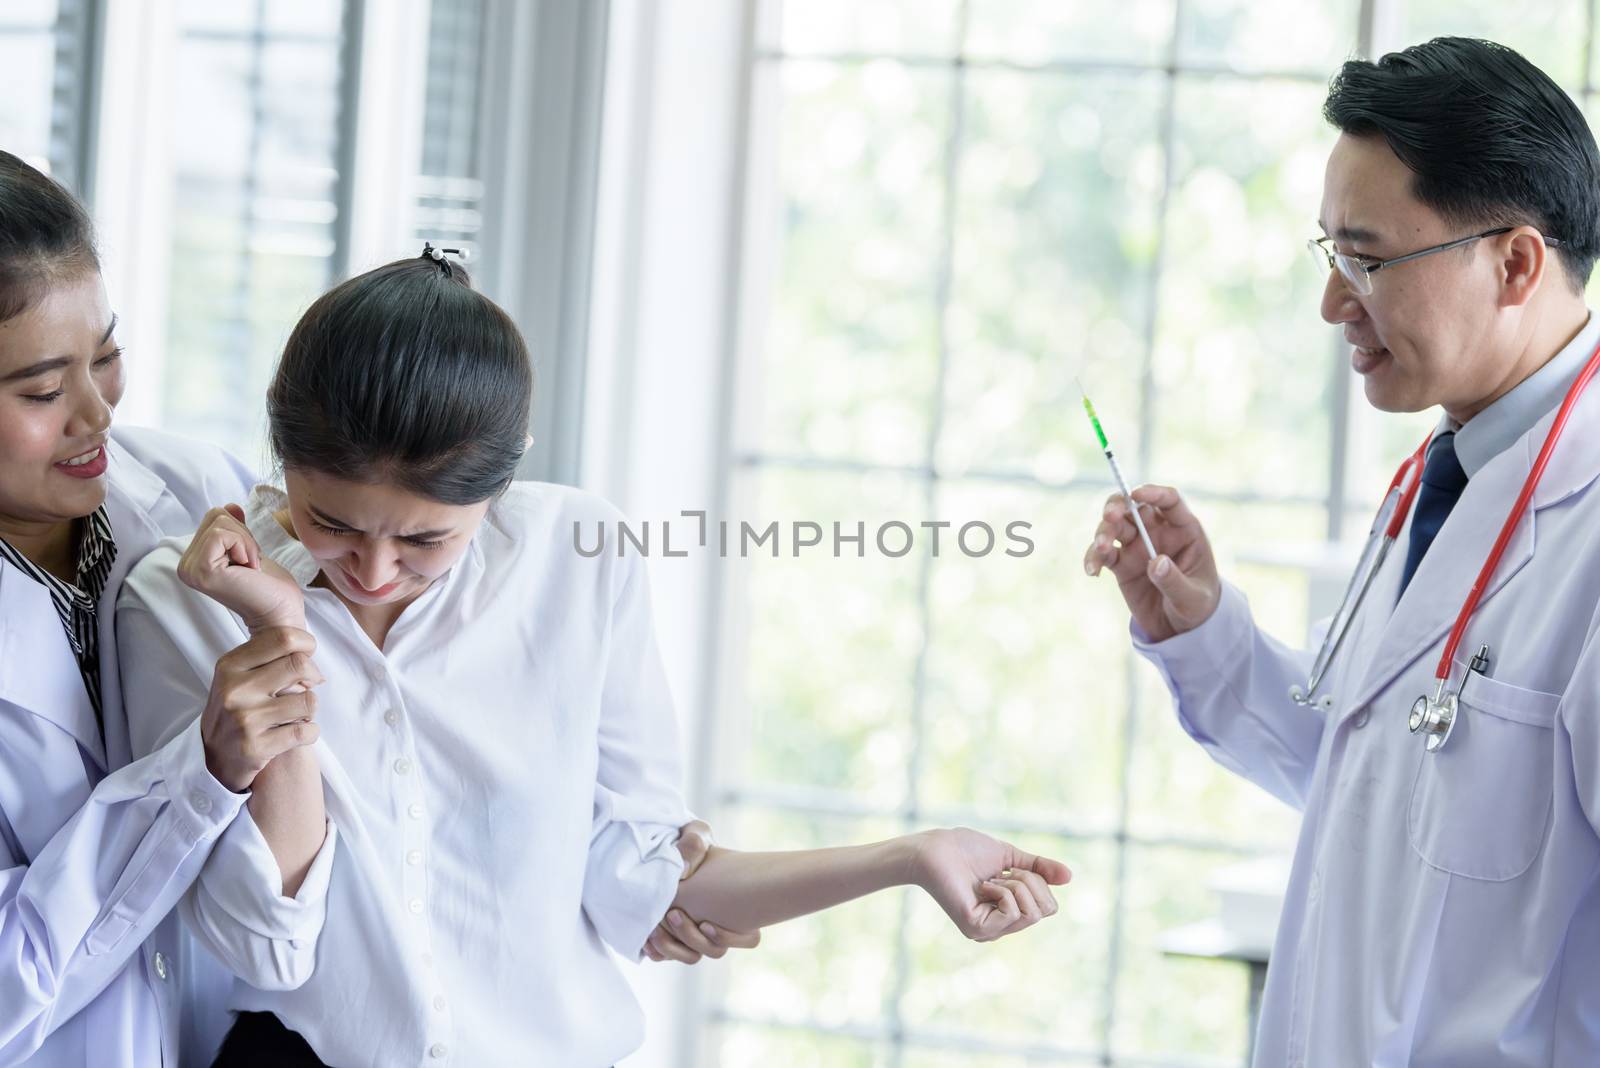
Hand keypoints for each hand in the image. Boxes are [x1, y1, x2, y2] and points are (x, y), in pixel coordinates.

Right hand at [179, 505, 303, 631]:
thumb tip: (230, 506)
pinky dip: (243, 545)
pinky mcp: (201, 571)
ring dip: (246, 541)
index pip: (214, 517)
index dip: (241, 532)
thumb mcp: (249, 549)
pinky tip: (249, 568)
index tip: (249, 559)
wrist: (281, 613)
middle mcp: (186, 566)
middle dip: (243, 534)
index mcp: (194, 560)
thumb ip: (235, 529)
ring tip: (249, 568)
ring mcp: (190, 570)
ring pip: (219, 522)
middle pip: (215, 516)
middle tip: (250, 564)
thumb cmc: (270, 586)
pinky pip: (220, 534)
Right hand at [201, 626, 323, 791]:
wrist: (212, 757)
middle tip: (307, 686)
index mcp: (230, 665)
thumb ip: (269, 658)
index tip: (307, 656)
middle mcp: (234, 690)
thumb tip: (309, 654)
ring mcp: (244, 719)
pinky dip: (310, 732)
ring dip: (310, 708)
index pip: (283, 638)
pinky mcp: (256, 747)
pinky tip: (298, 733)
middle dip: (313, 676)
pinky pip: (306, 731)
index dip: (307, 644)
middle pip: (299, 665)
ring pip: (308, 700)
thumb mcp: (239, 675)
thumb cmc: (236, 708)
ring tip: (296, 713)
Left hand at [647, 820, 761, 963]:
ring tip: (657, 931)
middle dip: (692, 938)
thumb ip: (693, 845)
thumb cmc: (690, 842)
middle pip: (714, 951)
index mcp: (734, 905)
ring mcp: (698, 931)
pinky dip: (661, 953)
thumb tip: (683, 873)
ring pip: (693, 957)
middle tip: (673, 915)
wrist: (672, 846)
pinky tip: (648, 943)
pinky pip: (671, 957)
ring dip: (675, 948)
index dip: (725, 937)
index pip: (747, 936)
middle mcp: (718, 921)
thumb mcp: (695, 835)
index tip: (704, 922)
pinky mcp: (675, 936)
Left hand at [910, 827, 1070, 942]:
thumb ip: (1039, 868)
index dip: (1038, 881)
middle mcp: (1001, 927)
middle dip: (1030, 881)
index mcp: (1010, 913)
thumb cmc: (967, 850)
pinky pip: (1013, 913)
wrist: (936, 848)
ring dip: (1016, 885)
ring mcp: (988, 931)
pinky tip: (982, 886)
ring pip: (1031, 913)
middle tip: (1002, 873)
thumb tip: (1070, 876)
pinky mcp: (976, 929)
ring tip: (990, 880)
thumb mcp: (1012, 857)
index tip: (1012, 869)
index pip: (1049, 907)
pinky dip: (1003, 892)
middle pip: (1045, 911)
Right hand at [1083, 484, 1221, 641]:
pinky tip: (1092, 571)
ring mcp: (1137, 546)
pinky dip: (1093, 558)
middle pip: (1134, 507)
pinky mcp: (1121, 564)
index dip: (1154, 493)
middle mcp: (1158, 532)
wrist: (1180, 628)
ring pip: (1115, 527)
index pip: (1170, 501)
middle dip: (1119, 506)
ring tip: (1102, 549)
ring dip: (1103, 532)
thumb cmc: (1197, 606)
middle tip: (1110, 516)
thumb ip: (1174, 580)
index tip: (1136, 494)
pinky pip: (1103, 554)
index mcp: (1184, 530)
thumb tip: (1155, 562)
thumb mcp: (1193, 598)